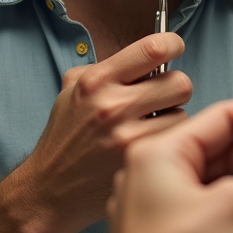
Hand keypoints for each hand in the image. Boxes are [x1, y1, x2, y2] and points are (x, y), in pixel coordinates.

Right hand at [6, 32, 192, 232]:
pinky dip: (168, 140)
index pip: (153, 49)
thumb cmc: (66, 135)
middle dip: (176, 87)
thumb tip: (148, 56)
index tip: (174, 48)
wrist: (50, 188)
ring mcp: (127, 136)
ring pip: (183, 113)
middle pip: (179, 82)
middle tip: (164, 97)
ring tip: (153, 125)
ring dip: (173, 117)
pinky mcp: (138, 161)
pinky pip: (174, 140)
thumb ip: (109, 68)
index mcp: (96, 81)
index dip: (173, 44)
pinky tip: (150, 144)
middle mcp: (112, 106)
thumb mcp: (73, 89)